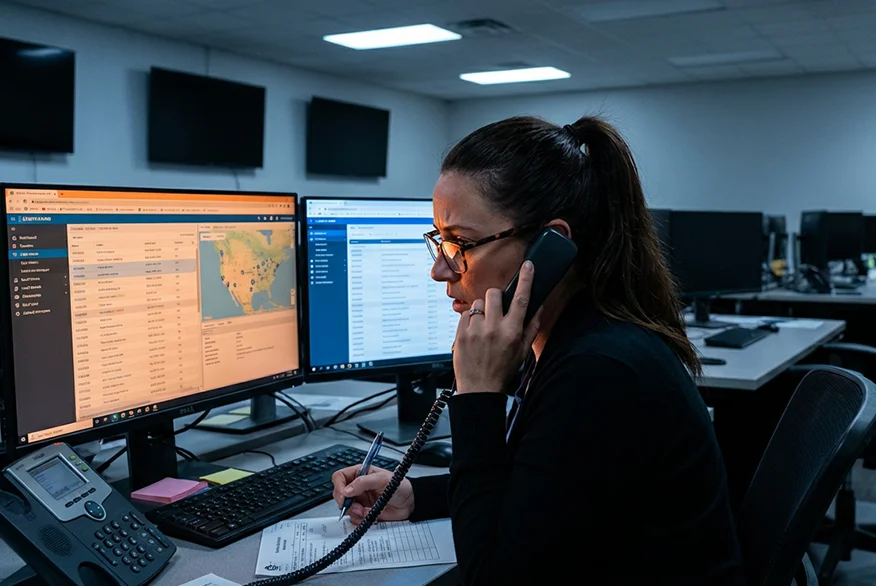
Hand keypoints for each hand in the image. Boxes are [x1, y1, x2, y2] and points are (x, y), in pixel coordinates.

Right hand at [331, 465, 413, 524]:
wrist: (410, 503)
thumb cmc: (400, 486)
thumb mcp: (383, 479)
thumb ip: (364, 482)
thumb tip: (347, 490)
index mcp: (360, 473)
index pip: (340, 477)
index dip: (339, 486)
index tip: (345, 495)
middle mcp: (357, 487)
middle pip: (339, 494)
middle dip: (345, 502)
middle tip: (356, 505)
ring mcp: (360, 500)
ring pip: (345, 508)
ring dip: (354, 511)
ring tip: (366, 510)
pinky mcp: (363, 512)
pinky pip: (354, 518)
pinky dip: (360, 519)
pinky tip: (370, 514)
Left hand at [453, 260, 541, 393]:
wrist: (479, 388)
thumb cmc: (503, 370)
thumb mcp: (523, 351)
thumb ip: (531, 327)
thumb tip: (538, 307)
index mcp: (512, 332)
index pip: (521, 299)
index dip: (526, 280)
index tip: (528, 266)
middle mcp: (493, 328)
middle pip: (494, 293)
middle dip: (496, 297)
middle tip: (496, 310)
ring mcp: (475, 330)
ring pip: (478, 303)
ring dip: (482, 310)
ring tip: (484, 326)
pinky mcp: (460, 334)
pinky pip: (465, 314)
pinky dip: (470, 320)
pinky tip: (474, 333)